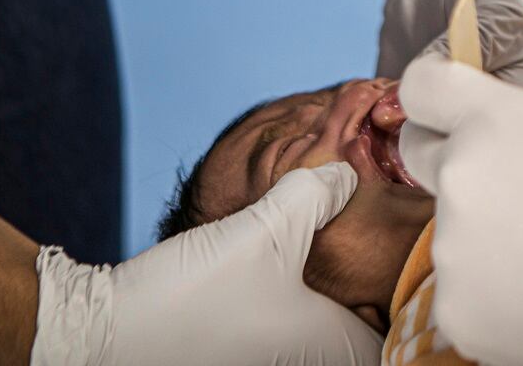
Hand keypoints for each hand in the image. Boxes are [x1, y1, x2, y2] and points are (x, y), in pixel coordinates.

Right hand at [31, 163, 380, 365]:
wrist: (107, 333)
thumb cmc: (193, 296)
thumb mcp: (267, 227)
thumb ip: (317, 192)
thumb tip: (345, 174)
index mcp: (330, 344)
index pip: (396, 329)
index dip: (410, 293)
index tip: (414, 254)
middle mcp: (307, 358)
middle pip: (364, 324)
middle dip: (373, 284)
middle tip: (380, 236)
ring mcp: (272, 357)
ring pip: (328, 322)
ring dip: (336, 287)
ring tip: (337, 239)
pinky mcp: (242, 350)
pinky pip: (293, 323)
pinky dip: (302, 294)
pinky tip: (289, 257)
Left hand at [396, 56, 522, 365]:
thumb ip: (519, 125)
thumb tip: (490, 135)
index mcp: (493, 120)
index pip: (421, 85)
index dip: (431, 92)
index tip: (441, 104)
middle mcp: (459, 176)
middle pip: (420, 153)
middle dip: (451, 160)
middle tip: (505, 186)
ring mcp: (450, 246)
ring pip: (451, 228)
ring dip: (484, 235)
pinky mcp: (452, 306)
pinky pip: (461, 285)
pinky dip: (491, 290)